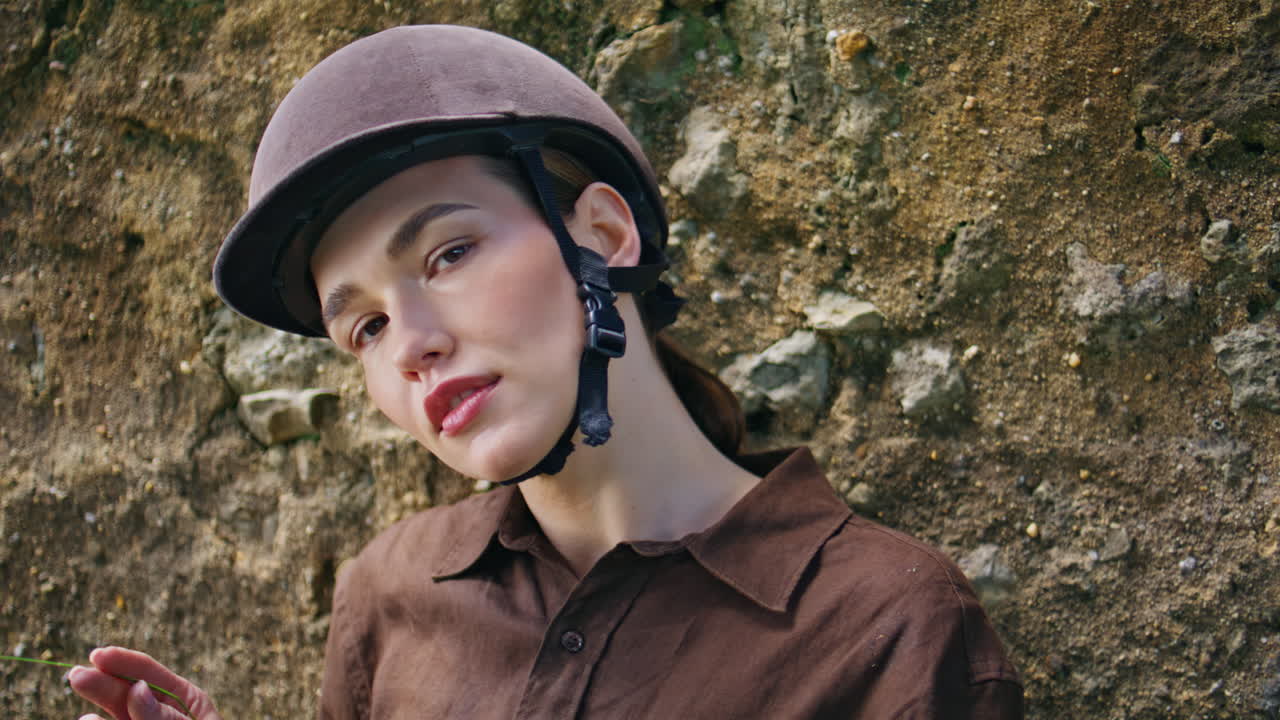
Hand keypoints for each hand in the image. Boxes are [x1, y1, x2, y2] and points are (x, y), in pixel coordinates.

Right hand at [67, 646, 221, 719]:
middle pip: (126, 695)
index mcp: (185, 701)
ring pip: (116, 718)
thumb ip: (165, 717)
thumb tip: (138, 690)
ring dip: (99, 716)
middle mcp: (159, 715)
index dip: (124, 662)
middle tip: (77, 676)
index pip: (150, 674)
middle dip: (102, 685)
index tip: (98, 655)